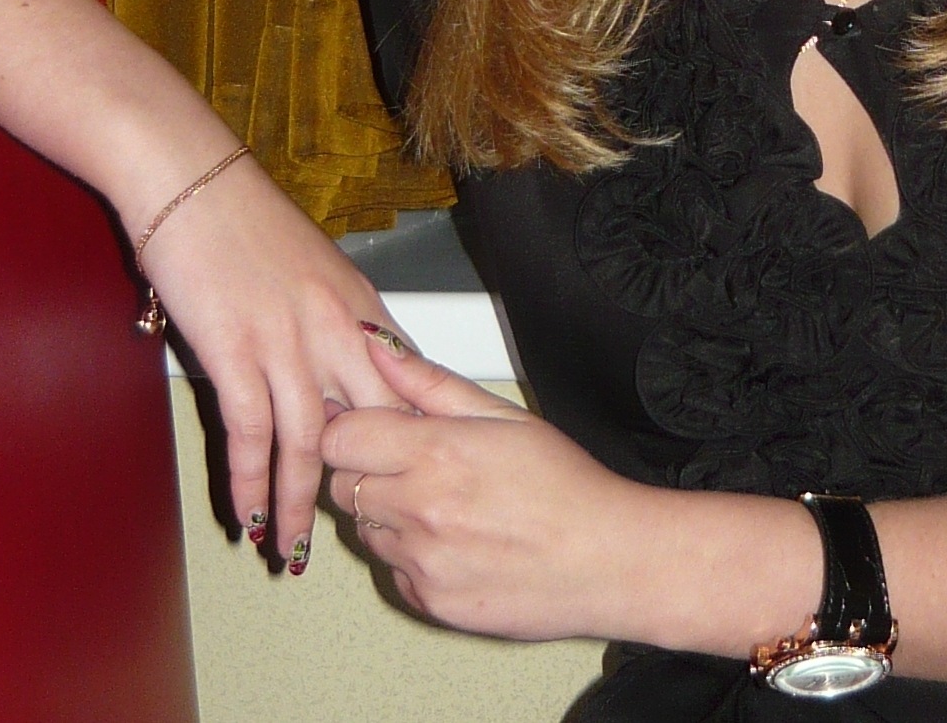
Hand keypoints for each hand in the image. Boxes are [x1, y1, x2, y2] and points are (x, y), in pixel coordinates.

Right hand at [135, 153, 409, 569]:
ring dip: (301, 506)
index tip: (410, 484)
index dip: (409, 442)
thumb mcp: (312, 267)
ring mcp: (287, 340)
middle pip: (370, 425)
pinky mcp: (236, 349)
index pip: (406, 387)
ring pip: (310, 444)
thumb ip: (331, 320)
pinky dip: (251, 483)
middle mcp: (335, 326)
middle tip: (362, 534)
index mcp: (359, 305)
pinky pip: (252, 434)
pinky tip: (248, 517)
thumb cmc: (243, 219)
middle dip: (368, 486)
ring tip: (295, 553)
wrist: (191, 179)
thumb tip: (338, 370)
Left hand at [321, 328, 654, 639]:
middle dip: (367, 470)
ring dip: (387, 515)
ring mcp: (421, 562)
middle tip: (413, 465)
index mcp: (434, 453)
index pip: (339, 438)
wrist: (607, 561)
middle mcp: (418, 510)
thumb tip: (376, 345)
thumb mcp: (502, 414)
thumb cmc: (565, 484)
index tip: (370, 428)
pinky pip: (393, 571)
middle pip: (343, 485)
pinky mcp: (429, 602)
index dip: (350, 428)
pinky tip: (456, 543)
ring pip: (365, 530)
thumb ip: (429, 382)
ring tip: (443, 506)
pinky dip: (411, 557)